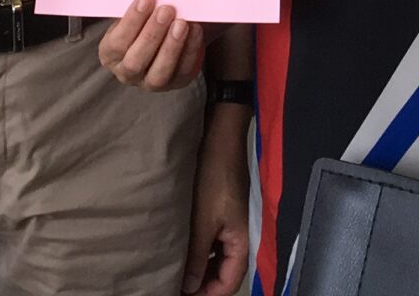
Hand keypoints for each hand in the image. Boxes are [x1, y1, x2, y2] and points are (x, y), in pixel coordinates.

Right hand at [98, 0, 205, 90]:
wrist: (166, 32)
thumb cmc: (145, 19)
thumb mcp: (136, 13)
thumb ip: (140, 5)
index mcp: (111, 53)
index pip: (117, 42)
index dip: (131, 21)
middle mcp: (127, 72)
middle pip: (135, 61)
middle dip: (152, 34)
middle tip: (166, 9)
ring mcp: (151, 82)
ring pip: (159, 73)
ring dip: (171, 46)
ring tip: (182, 22)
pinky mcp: (176, 82)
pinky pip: (183, 70)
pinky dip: (190, 49)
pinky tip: (195, 29)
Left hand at [186, 114, 250, 295]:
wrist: (221, 139)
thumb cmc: (215, 176)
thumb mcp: (203, 220)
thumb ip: (198, 256)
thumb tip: (189, 286)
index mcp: (242, 241)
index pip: (228, 283)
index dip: (207, 295)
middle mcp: (241, 237)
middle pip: (225, 274)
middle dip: (204, 285)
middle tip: (176, 287)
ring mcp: (233, 226)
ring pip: (219, 260)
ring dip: (201, 270)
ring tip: (178, 275)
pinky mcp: (224, 215)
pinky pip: (215, 244)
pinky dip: (202, 253)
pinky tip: (185, 254)